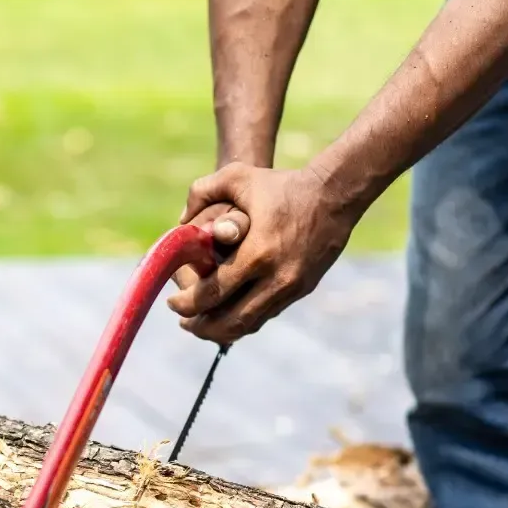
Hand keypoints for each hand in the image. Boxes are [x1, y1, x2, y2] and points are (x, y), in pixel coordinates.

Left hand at [167, 161, 355, 343]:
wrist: (335, 194)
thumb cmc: (282, 184)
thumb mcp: (238, 176)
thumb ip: (202, 191)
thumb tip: (180, 220)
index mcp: (256, 254)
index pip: (212, 293)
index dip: (186, 304)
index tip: (172, 303)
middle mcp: (275, 278)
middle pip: (230, 321)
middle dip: (201, 327)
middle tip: (183, 323)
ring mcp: (291, 288)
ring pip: (250, 324)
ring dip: (222, 331)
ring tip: (202, 326)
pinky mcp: (302, 290)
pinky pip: (267, 315)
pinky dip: (244, 321)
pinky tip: (229, 316)